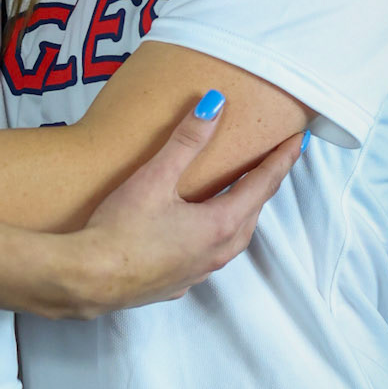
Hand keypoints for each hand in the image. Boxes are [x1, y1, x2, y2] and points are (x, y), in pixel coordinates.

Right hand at [64, 96, 302, 318]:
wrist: (88, 280)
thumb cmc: (121, 229)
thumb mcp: (155, 178)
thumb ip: (187, 141)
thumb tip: (215, 104)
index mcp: (220, 225)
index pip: (262, 185)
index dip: (281, 160)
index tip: (299, 141)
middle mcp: (216, 253)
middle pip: (252, 213)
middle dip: (264, 186)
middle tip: (272, 163)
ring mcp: (197, 273)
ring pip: (233, 239)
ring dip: (241, 214)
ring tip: (240, 195)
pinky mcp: (176, 285)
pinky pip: (208, 258)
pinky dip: (213, 238)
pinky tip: (196, 234)